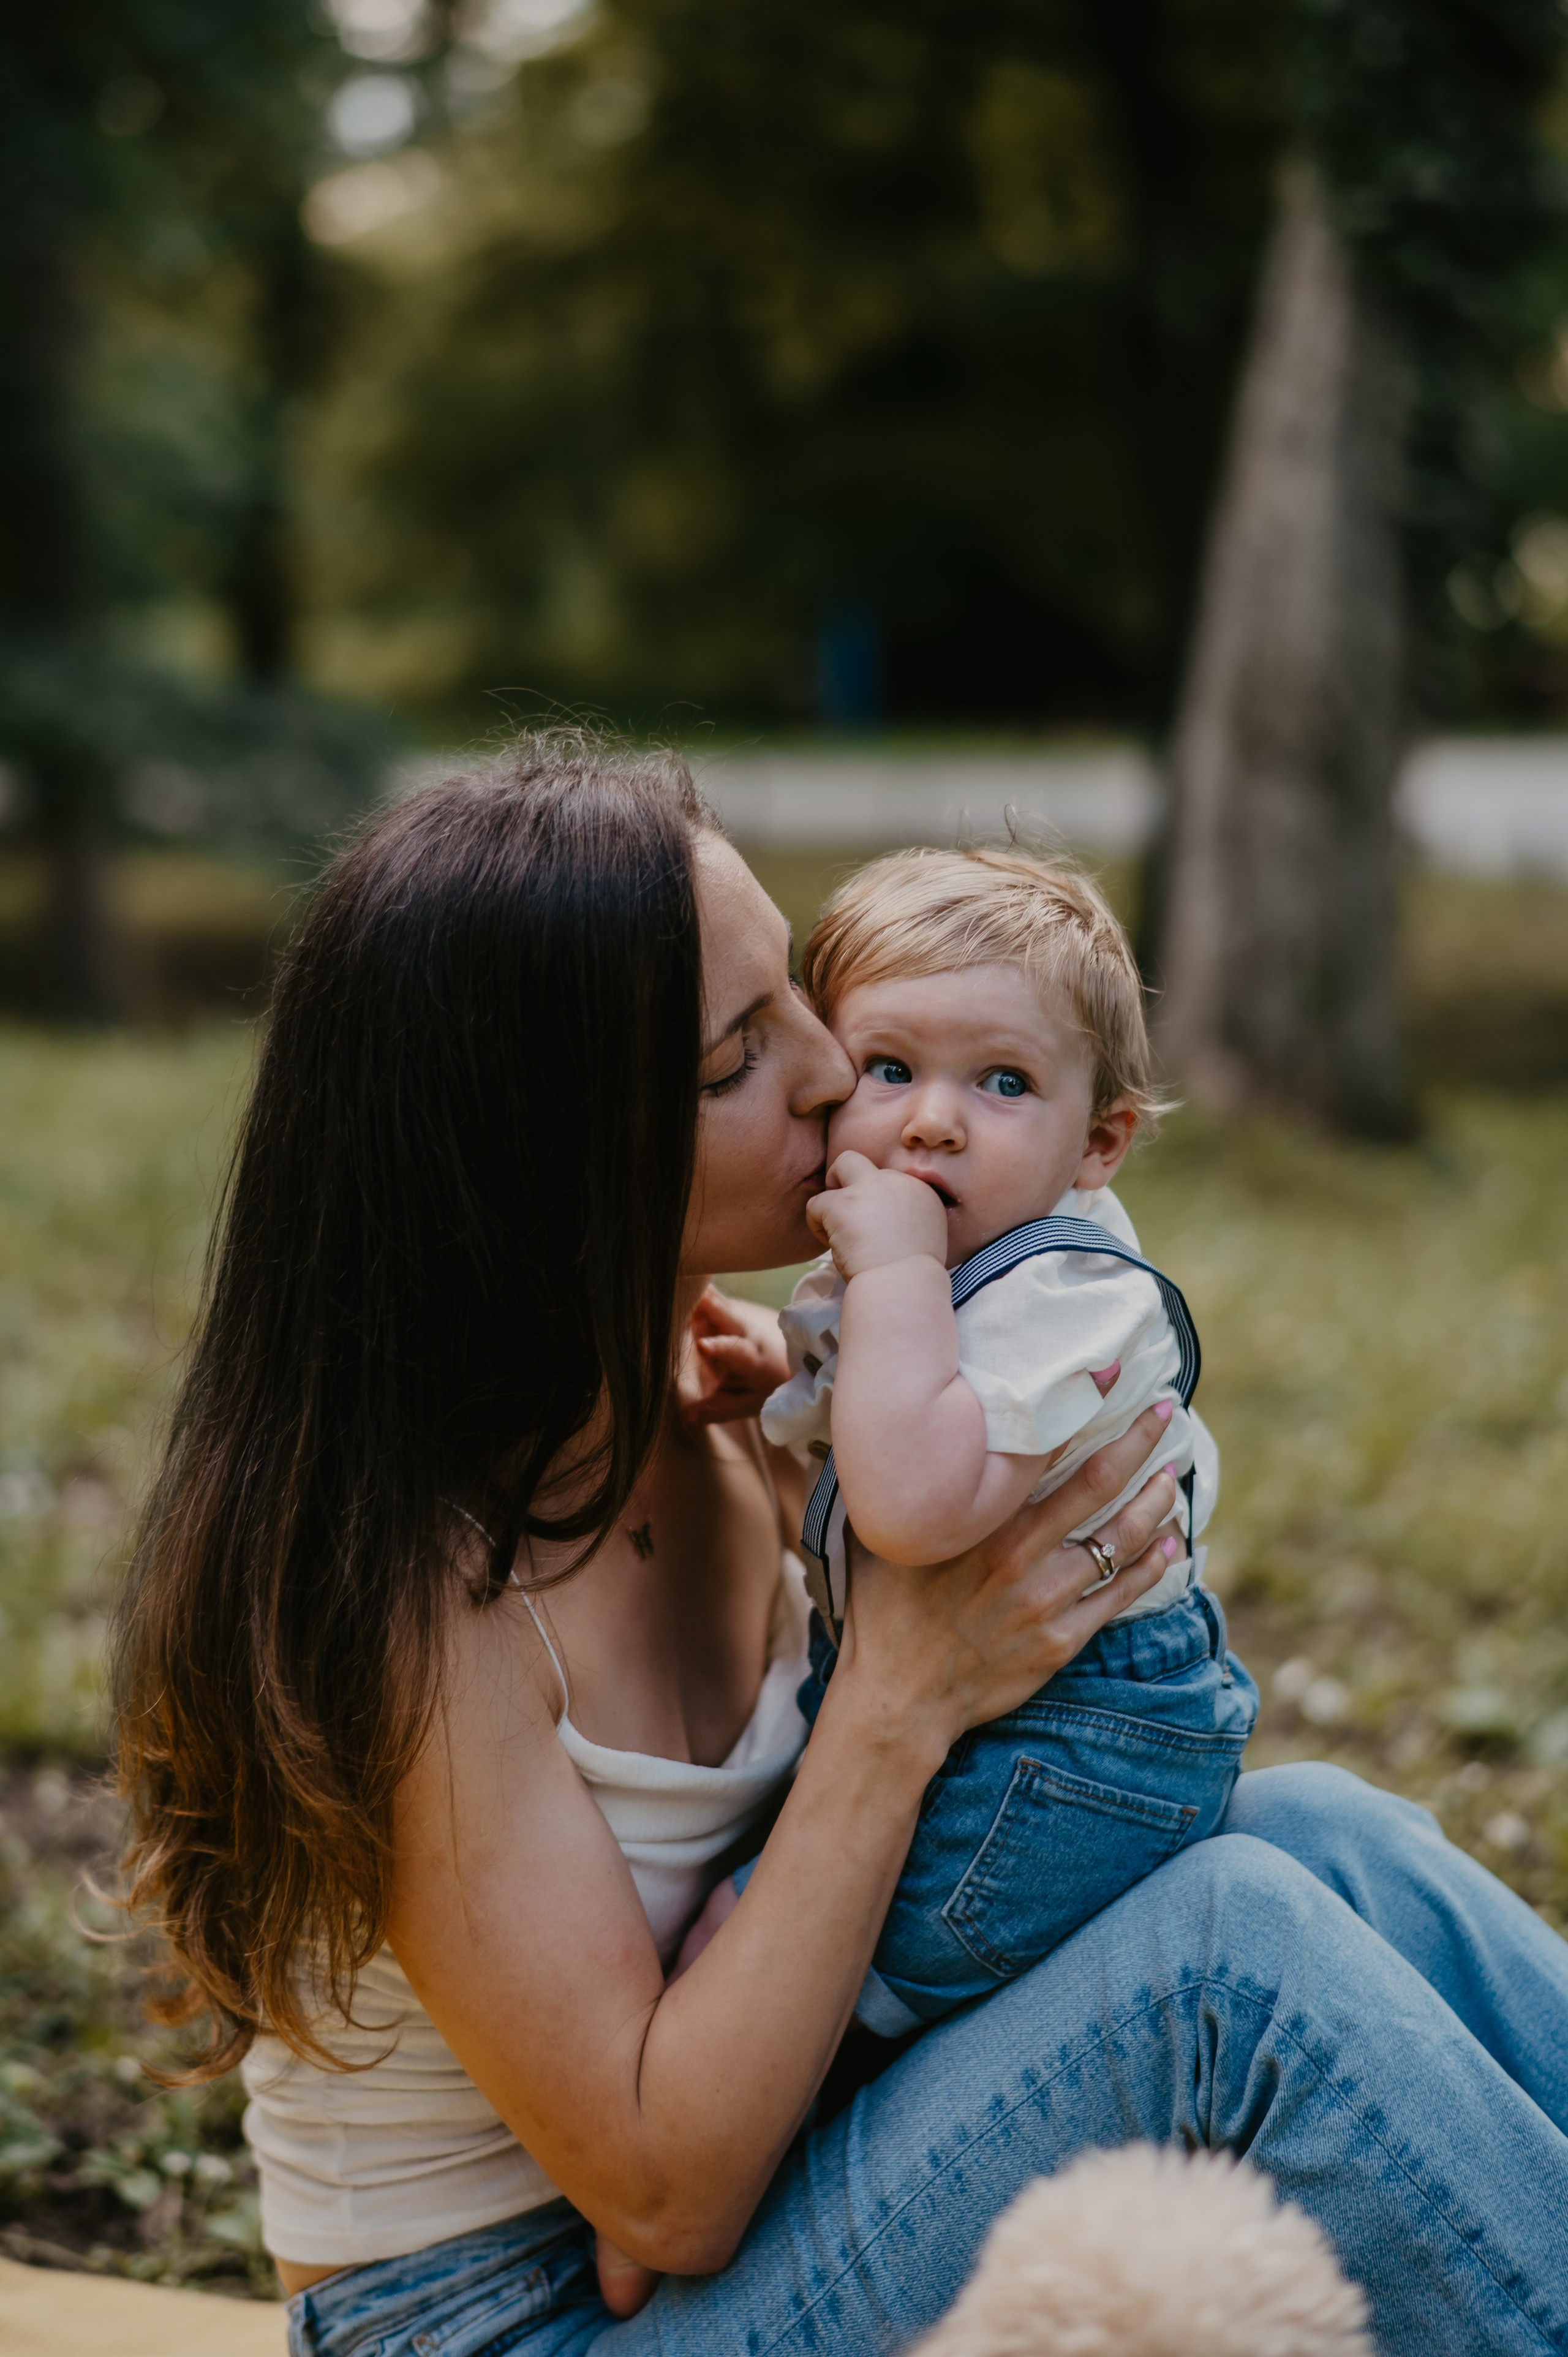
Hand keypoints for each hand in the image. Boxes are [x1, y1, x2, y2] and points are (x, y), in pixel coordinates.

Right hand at [678, 1287, 790, 1426]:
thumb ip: (719, 1408)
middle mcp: (744, 1332)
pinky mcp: (722, 1308)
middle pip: (728, 1316)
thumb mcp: (747, 1403)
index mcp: (752, 1358)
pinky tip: (677, 1276)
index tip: (703, 1345)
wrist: (782, 1361)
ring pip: (716, 1301)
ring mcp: (732, 1317)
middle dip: (711, 1306)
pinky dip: (694, 1287)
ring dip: (698, 1291)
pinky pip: (708, 1296)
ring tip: (677, 1279)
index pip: (737, 1352)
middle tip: (692, 1296)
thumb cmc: (762, 1386)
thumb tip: (688, 1415)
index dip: (721, 1348)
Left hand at [806, 1150, 947, 1279]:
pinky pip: (815, 1203)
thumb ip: (911, 1220)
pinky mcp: (842, 1203)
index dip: (876, 1204)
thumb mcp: (927, 1239)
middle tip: (846, 1213)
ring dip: (834, 1199)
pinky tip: (832, 1246)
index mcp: (921, 1191)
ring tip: (840, 1233)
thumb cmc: (913, 1276)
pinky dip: (817, 1225)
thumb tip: (888, 1223)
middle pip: (862, 1162)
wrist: (903, 1287)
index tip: (878, 1232)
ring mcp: (868, 1189)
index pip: (889, 1181)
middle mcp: (897, 1181)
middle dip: (848, 1180)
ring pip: (840, 1166)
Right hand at [830, 1405, 1183, 1763]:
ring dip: (1155, 1502)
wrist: (897, 1697)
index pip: (1041, 1449)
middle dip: (1138, 1442)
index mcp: (978, 1522)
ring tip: (1172, 1476)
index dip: (1081, 1408)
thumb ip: (900, 1485)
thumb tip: (892, 1428)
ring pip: (1120, 1540)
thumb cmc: (883, 1610)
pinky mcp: (1061, 1641)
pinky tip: (1172, 1544)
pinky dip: (1153, 1565)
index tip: (1110, 1374)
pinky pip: (1120, 1594)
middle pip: (1097, 1485)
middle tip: (1166, 1411)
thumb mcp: (878, 1534)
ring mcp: (1045, 1601)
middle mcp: (1018, 1555)